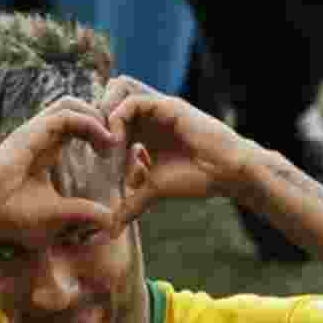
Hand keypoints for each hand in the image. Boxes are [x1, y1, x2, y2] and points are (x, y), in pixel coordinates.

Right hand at [0, 96, 119, 233]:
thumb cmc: (13, 217)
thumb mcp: (59, 215)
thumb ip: (84, 213)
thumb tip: (110, 220)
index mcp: (46, 148)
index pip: (75, 124)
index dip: (98, 131)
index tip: (113, 151)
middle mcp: (40, 136)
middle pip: (75, 108)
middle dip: (101, 117)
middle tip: (117, 141)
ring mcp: (32, 133)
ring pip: (70, 104)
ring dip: (96, 116)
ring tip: (112, 139)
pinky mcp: (28, 135)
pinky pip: (63, 116)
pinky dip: (87, 122)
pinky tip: (103, 139)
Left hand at [101, 76, 259, 206]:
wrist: (227, 171)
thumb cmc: (196, 178)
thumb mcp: (153, 191)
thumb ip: (131, 206)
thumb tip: (112, 231)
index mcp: (143, 130)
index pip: (107, 117)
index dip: (96, 134)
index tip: (97, 161)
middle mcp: (148, 115)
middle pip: (107, 97)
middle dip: (95, 120)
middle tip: (97, 149)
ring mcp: (156, 107)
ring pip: (115, 90)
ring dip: (104, 115)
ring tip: (107, 144)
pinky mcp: (166, 105)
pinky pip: (131, 101)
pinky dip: (118, 118)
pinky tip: (118, 142)